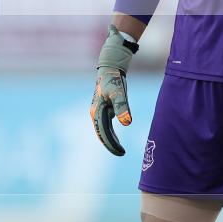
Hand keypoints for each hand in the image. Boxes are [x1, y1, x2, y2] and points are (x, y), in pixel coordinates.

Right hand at [90, 25, 137, 155]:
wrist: (110, 67)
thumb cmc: (113, 79)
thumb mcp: (119, 92)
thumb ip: (123, 107)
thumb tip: (127, 124)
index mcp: (96, 111)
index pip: (103, 133)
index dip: (111, 144)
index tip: (120, 152)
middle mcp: (95, 113)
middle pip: (102, 133)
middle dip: (111, 144)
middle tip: (121, 154)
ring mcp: (99, 111)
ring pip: (104, 130)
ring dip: (111, 140)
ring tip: (120, 150)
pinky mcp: (104, 108)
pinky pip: (107, 125)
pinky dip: (112, 133)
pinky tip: (117, 139)